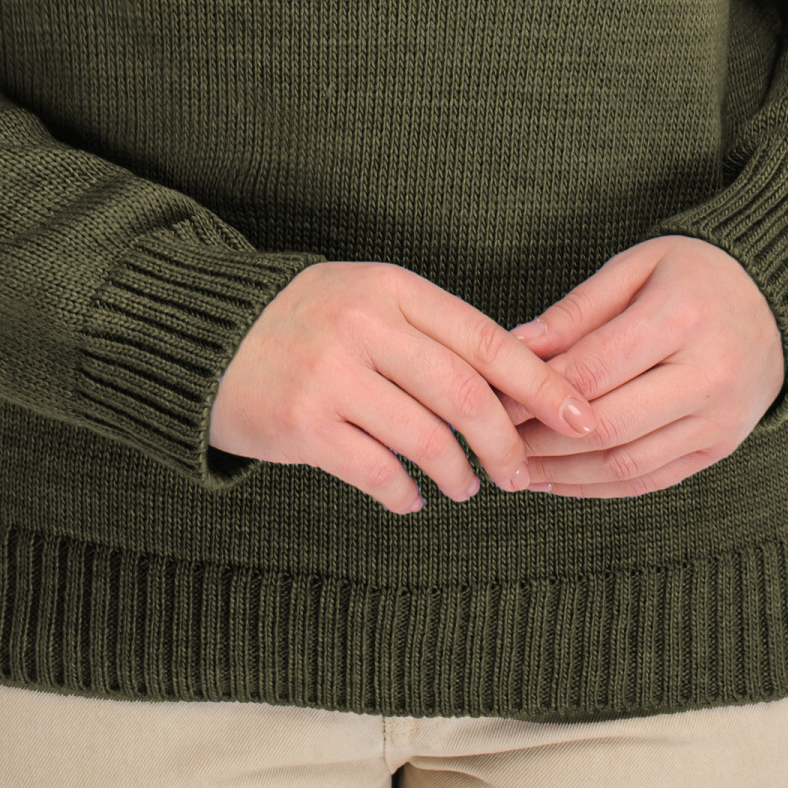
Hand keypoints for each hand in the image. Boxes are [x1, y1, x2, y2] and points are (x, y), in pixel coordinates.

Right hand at [209, 261, 600, 515]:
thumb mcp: (368, 301)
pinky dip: (404, 494)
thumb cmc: (305, 323)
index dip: (540, 383)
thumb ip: (430, 332)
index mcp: (391, 287)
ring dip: (457, 474)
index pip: (485, 337)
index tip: (581, 416)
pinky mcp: (303, 424)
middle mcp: (364, 323)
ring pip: (425, 437)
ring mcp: (331, 374)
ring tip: (463, 487)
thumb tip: (517, 386)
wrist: (206, 338)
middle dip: (504, 443)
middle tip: (520, 474)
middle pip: (462, 393)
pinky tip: (410, 499)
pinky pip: (377, 471)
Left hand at [503, 237, 783, 498]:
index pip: (595, 367)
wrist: (776, 302)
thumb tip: (515, 346)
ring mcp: (718, 421)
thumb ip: (577, 310)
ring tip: (516, 468)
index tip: (491, 398)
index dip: (535, 391)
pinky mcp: (719, 449)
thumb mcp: (638, 267)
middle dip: (541, 439)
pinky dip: (599, 488)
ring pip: (626, 463)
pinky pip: (651, 480)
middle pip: (608, 424)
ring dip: (563, 474)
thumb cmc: (695, 275)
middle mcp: (707, 376)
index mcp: (682, 318)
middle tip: (494, 441)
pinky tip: (559, 480)